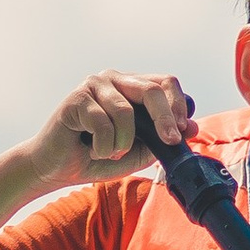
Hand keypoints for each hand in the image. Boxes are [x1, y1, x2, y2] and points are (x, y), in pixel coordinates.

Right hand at [28, 70, 193, 187]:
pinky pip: (103, 124)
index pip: (164, 83)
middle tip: (168, 141)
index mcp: (132, 88)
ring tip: (109, 152)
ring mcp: (94, 85)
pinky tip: (90, 149)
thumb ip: (161, 140)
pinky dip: (103, 146)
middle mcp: (114, 80)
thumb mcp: (138, 152)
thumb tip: (191, 127)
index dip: (177, 105)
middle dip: (164, 119)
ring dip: (122, 143)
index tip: (182, 131)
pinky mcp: (77, 98)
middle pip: (151, 90)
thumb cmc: (97, 158)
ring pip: (126, 112)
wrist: (57, 169)